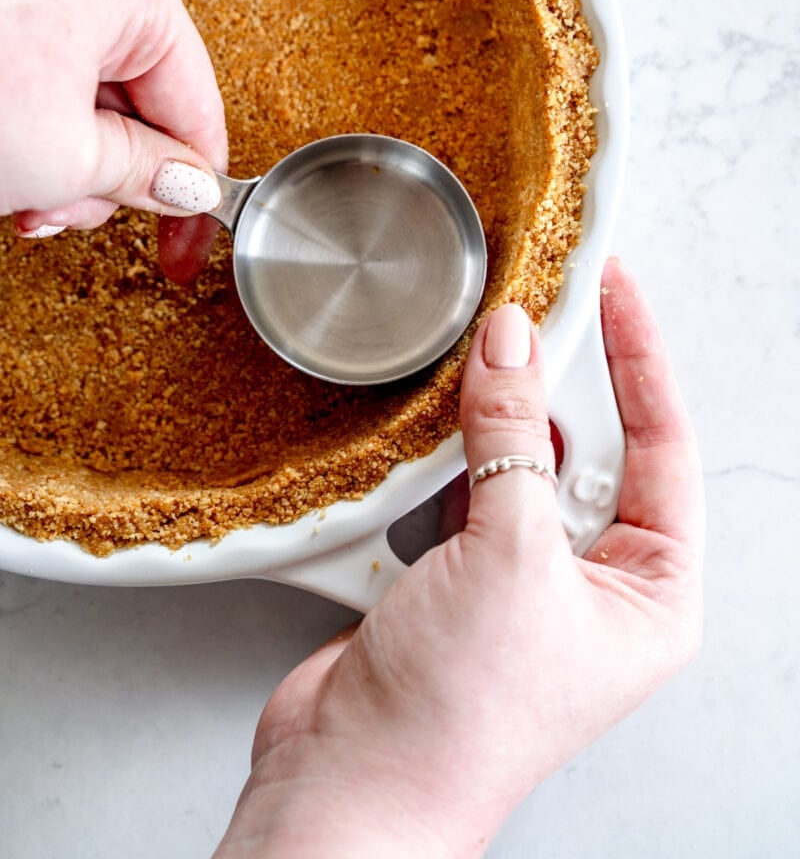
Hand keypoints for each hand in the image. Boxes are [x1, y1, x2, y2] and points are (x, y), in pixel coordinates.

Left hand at [0, 0, 227, 281]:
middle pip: (137, 96)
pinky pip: (38, 65)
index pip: (196, 106)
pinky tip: (1, 162)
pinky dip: (27, 122)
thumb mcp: (65, 159)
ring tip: (20, 192)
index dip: (193, 191)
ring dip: (60, 158)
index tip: (184, 246)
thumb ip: (146, 175)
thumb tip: (186, 185)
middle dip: (103, 173)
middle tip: (68, 211)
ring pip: (84, 88)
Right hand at [214, 258, 703, 857]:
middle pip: (586, 449)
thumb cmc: (461, 715)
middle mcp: (592, 586)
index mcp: (649, 594)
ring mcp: (520, 580)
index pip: (662, 447)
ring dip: (497, 415)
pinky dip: (449, 453)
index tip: (613, 289)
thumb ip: (510, 439)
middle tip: (534, 306)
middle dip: (556, 382)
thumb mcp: (512, 557)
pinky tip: (438, 417)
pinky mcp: (456, 577)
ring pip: (519, 466)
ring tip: (483, 352)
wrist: (352, 784)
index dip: (638, 360)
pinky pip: (464, 492)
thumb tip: (513, 346)